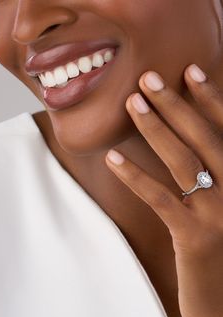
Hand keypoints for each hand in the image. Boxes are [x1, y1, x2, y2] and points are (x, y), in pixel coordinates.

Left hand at [105, 64, 222, 316]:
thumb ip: (214, 181)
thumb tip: (191, 151)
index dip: (210, 99)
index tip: (188, 71)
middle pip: (204, 138)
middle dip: (176, 104)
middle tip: (148, 78)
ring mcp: (218, 214)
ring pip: (183, 161)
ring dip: (155, 130)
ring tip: (131, 104)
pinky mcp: (194, 237)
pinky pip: (161, 198)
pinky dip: (135, 176)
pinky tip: (113, 158)